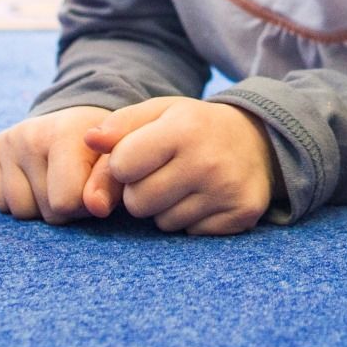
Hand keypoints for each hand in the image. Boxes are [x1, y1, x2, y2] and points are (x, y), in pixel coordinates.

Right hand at [0, 106, 114, 223]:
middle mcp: (29, 135)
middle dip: (67, 207)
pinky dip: (23, 201)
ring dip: (43, 208)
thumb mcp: (117, 160)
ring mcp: (9, 143)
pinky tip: (37, 180)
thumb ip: (111, 183)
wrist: (78, 120)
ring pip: (21, 212)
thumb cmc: (104, 146)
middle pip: (47, 211)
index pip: (66, 201)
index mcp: (63, 133)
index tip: (93, 185)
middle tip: (77, 181)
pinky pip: (3, 204)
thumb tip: (97, 207)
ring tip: (58, 181)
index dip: (85, 205)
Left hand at [84, 96, 276, 235]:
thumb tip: (88, 140)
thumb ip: (120, 125)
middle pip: (138, 202)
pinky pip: (190, 234)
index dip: (123, 164)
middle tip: (163, 173)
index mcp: (183, 128)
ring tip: (185, 184)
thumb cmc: (195, 127)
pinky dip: (191, 220)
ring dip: (166, 208)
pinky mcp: (241, 215)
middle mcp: (207, 161)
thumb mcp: (160, 113)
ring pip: (162, 223)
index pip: (121, 166)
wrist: (257, 141)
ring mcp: (226, 191)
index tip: (140, 156)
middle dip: (141, 191)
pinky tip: (205, 198)